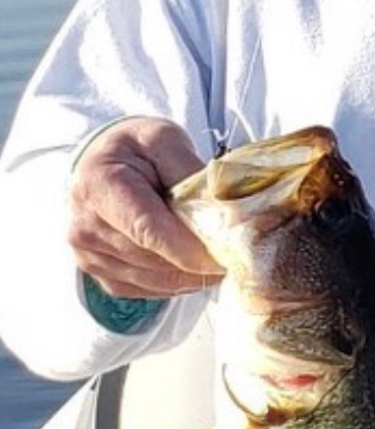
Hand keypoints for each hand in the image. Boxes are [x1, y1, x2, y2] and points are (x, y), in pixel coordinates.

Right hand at [66, 117, 222, 298]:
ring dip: (191, 275)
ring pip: (154, 279)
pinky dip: (176, 282)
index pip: (146, 228)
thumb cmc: (137, 149)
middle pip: (152, 258)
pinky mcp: (98, 272)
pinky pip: (147, 289)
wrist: (102, 161)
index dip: (186, 248)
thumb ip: (188, 171)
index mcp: (99, 185)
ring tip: (219, 258)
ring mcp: (88, 253)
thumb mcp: (164, 139)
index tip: (223, 256)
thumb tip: (220, 211)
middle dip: (197, 261)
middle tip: (234, 254)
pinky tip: (192, 265)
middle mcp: (85, 224)